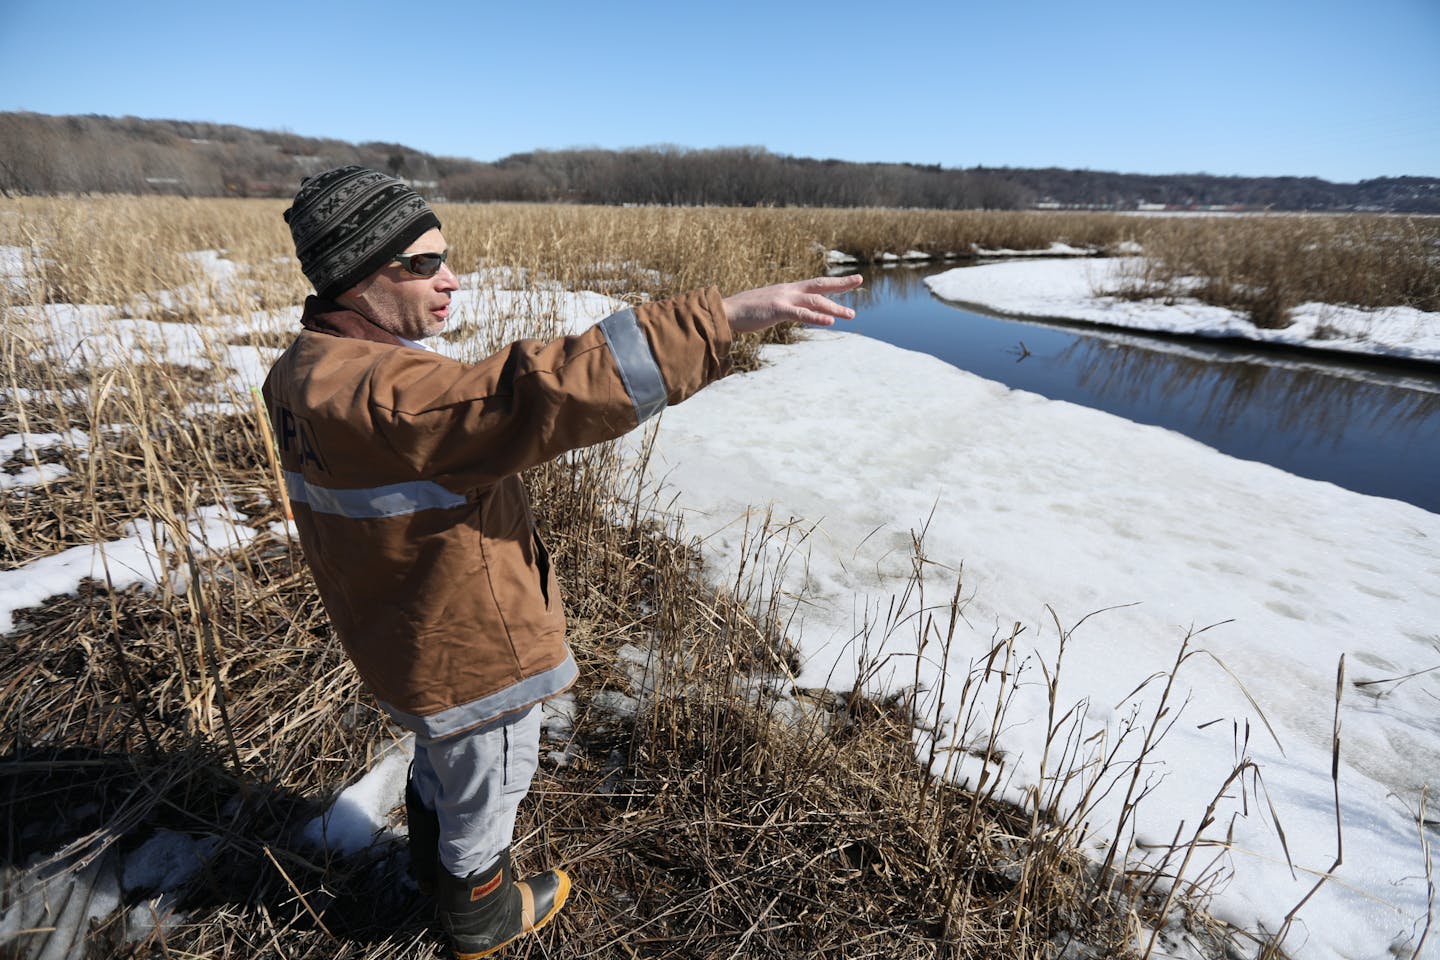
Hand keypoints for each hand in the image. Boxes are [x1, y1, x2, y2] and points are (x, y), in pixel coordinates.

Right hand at [721, 274, 862, 333]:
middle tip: (859, 280)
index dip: (832, 282)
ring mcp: (784, 298)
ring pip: (815, 301)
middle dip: (840, 283)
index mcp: (787, 290)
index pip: (814, 284)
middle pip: (819, 285)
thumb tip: (789, 312)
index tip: (848, 281)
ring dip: (834, 307)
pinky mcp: (778, 309)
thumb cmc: (744, 312)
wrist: (726, 311)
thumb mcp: (768, 307)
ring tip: (851, 314)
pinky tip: (831, 322)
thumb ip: (782, 308)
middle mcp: (788, 290)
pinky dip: (817, 318)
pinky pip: (802, 314)